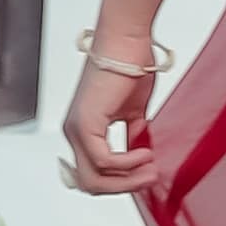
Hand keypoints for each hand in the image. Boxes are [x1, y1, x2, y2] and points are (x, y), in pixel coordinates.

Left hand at [59, 41, 168, 199]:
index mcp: (83, 130)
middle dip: (123, 187)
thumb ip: (131, 133)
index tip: (145, 175)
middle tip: (151, 177)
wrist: (126, 38)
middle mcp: (74, 132)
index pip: (92, 174)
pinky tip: (144, 153)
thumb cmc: (130, 64)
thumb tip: (138, 152)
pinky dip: (127, 164)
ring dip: (127, 179)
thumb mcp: (133, 110)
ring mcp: (76, 129)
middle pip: (90, 183)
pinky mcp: (85, 123)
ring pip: (93, 178)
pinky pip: (103, 161)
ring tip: (151, 169)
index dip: (118, 182)